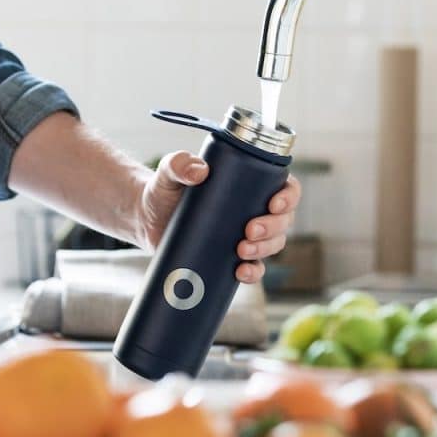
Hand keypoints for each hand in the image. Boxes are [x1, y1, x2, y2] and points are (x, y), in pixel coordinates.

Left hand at [136, 150, 301, 283]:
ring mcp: (245, 235)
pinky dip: (253, 273)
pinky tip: (241, 272)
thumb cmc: (164, 189)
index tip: (274, 204)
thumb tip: (198, 171)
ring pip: (273, 244)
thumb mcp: (169, 172)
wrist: (147, 219)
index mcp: (251, 183)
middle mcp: (254, 209)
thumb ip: (178, 164)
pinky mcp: (231, 257)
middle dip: (273, 227)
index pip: (285, 187)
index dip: (289, 197)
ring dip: (265, 249)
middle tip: (249, 230)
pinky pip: (254, 268)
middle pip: (284, 220)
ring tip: (241, 250)